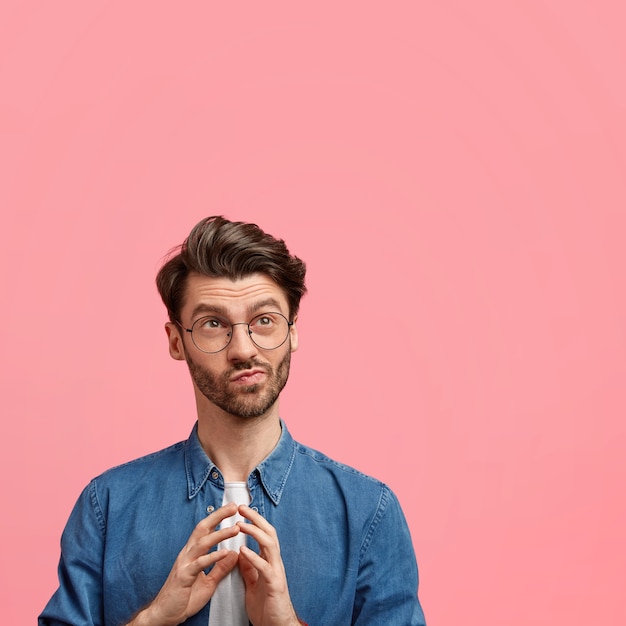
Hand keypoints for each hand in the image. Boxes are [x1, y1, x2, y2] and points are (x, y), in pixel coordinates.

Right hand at [128, 503, 239, 625]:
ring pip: (202, 543)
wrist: (164, 615)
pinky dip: (212, 557)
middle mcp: (187, 554)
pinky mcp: (184, 576)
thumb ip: (220, 568)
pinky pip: (199, 564)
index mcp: (192, 553)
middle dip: (218, 516)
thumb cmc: (184, 598)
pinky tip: (224, 552)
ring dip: (220, 534)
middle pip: (202, 529)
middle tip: (233, 507)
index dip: (218, 518)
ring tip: (235, 528)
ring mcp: (185, 564)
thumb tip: (233, 554)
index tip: (232, 508)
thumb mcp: (208, 582)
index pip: (206, 530)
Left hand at [237, 505, 300, 625]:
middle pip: (269, 533)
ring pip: (269, 545)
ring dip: (254, 532)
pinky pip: (265, 567)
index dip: (254, 521)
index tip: (241, 511)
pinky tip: (243, 550)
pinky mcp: (275, 585)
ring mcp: (276, 572)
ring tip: (240, 525)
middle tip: (242, 508)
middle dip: (256, 519)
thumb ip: (249, 568)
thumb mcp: (253, 584)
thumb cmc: (266, 607)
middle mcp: (275, 563)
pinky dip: (254, 557)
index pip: (264, 534)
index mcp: (269, 561)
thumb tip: (241, 554)